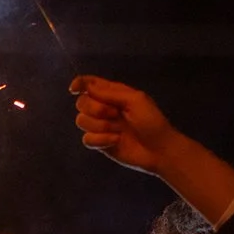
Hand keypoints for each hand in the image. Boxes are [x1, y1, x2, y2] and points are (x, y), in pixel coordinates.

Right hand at [71, 75, 185, 174]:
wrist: (159, 149)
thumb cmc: (152, 121)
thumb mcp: (135, 100)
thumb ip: (110, 93)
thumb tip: (87, 87)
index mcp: (113, 94)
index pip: (89, 84)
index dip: (80, 84)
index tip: (74, 89)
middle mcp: (104, 108)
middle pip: (81, 103)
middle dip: (95, 108)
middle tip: (115, 114)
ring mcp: (101, 126)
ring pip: (81, 121)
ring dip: (100, 125)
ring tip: (118, 130)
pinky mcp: (100, 143)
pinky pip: (87, 139)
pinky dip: (100, 140)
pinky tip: (115, 141)